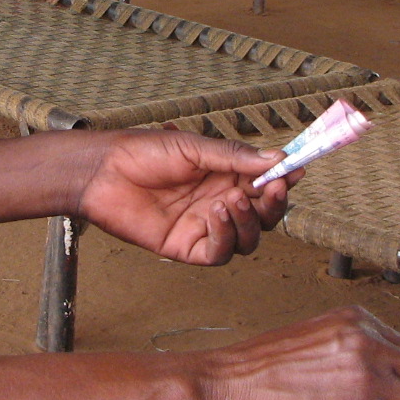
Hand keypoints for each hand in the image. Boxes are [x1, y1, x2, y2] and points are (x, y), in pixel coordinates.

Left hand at [76, 129, 293, 264]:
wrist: (104, 171)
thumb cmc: (144, 152)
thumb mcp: (193, 147)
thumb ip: (235, 157)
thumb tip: (279, 158)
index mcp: (225, 175)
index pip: (265, 183)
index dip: (283, 179)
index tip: (296, 171)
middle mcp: (220, 202)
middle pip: (264, 215)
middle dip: (274, 204)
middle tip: (274, 188)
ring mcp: (205, 226)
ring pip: (248, 238)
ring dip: (250, 221)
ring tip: (231, 200)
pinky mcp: (187, 247)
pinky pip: (220, 252)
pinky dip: (226, 236)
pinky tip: (216, 215)